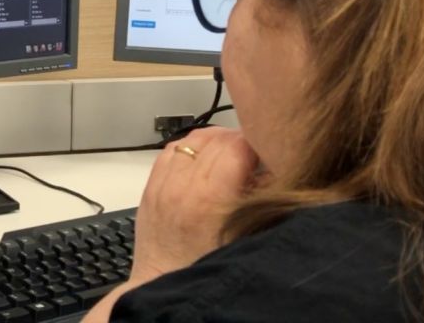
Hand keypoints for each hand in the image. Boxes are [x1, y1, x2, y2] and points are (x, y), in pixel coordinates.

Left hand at [82, 128, 257, 322]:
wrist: (165, 284)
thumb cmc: (210, 266)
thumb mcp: (247, 236)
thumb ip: (262, 199)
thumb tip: (273, 168)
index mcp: (210, 198)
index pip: (237, 146)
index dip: (257, 145)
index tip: (268, 154)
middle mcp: (182, 185)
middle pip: (215, 139)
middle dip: (238, 142)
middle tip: (253, 156)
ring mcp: (162, 184)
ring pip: (191, 140)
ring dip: (213, 142)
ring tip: (228, 155)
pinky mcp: (150, 186)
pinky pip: (170, 151)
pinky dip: (189, 149)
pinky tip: (202, 160)